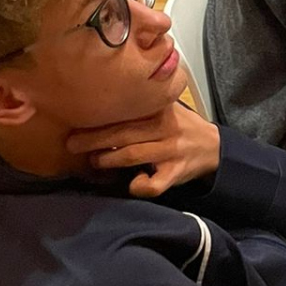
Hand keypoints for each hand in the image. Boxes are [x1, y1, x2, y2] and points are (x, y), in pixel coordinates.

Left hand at [66, 101, 220, 197]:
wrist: (212, 146)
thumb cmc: (180, 125)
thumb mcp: (166, 106)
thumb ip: (142, 102)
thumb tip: (100, 99)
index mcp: (161, 109)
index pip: (127, 111)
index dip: (100, 117)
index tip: (77, 120)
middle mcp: (165, 129)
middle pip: (124, 133)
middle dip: (94, 139)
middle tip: (72, 144)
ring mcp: (171, 152)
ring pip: (132, 156)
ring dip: (108, 160)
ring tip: (94, 161)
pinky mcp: (175, 173)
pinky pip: (154, 185)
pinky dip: (139, 186)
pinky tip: (132, 183)